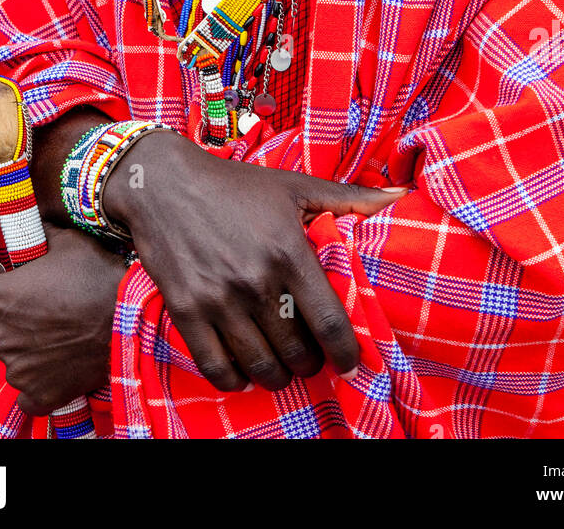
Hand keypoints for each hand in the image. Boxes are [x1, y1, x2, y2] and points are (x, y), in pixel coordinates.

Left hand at [0, 221, 125, 415]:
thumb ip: (42, 233)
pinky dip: (40, 383)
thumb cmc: (97, 277)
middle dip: (15, 320)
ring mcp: (17, 370)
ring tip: (60, 338)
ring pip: (13, 358)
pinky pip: (28, 393)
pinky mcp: (36, 395)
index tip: (14, 287)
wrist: (130, 321)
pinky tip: (60, 367)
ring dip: (29, 350)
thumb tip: (34, 222)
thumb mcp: (70, 241)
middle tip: (46, 311)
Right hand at [102, 130, 406, 393]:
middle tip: (310, 355)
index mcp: (289, 251)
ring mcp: (219, 299)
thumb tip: (399, 198)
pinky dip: (235, 379)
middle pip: (297, 351)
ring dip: (277, 375)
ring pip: (261, 366)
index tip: (351, 364)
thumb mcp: (294, 186)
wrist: (164, 185)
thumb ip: (349, 199)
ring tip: (281, 365)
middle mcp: (256, 280)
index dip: (347, 354)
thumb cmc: (236, 186)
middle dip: (310, 362)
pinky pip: (217, 368)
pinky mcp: (186, 311)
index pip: (330, 322)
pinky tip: (244, 370)